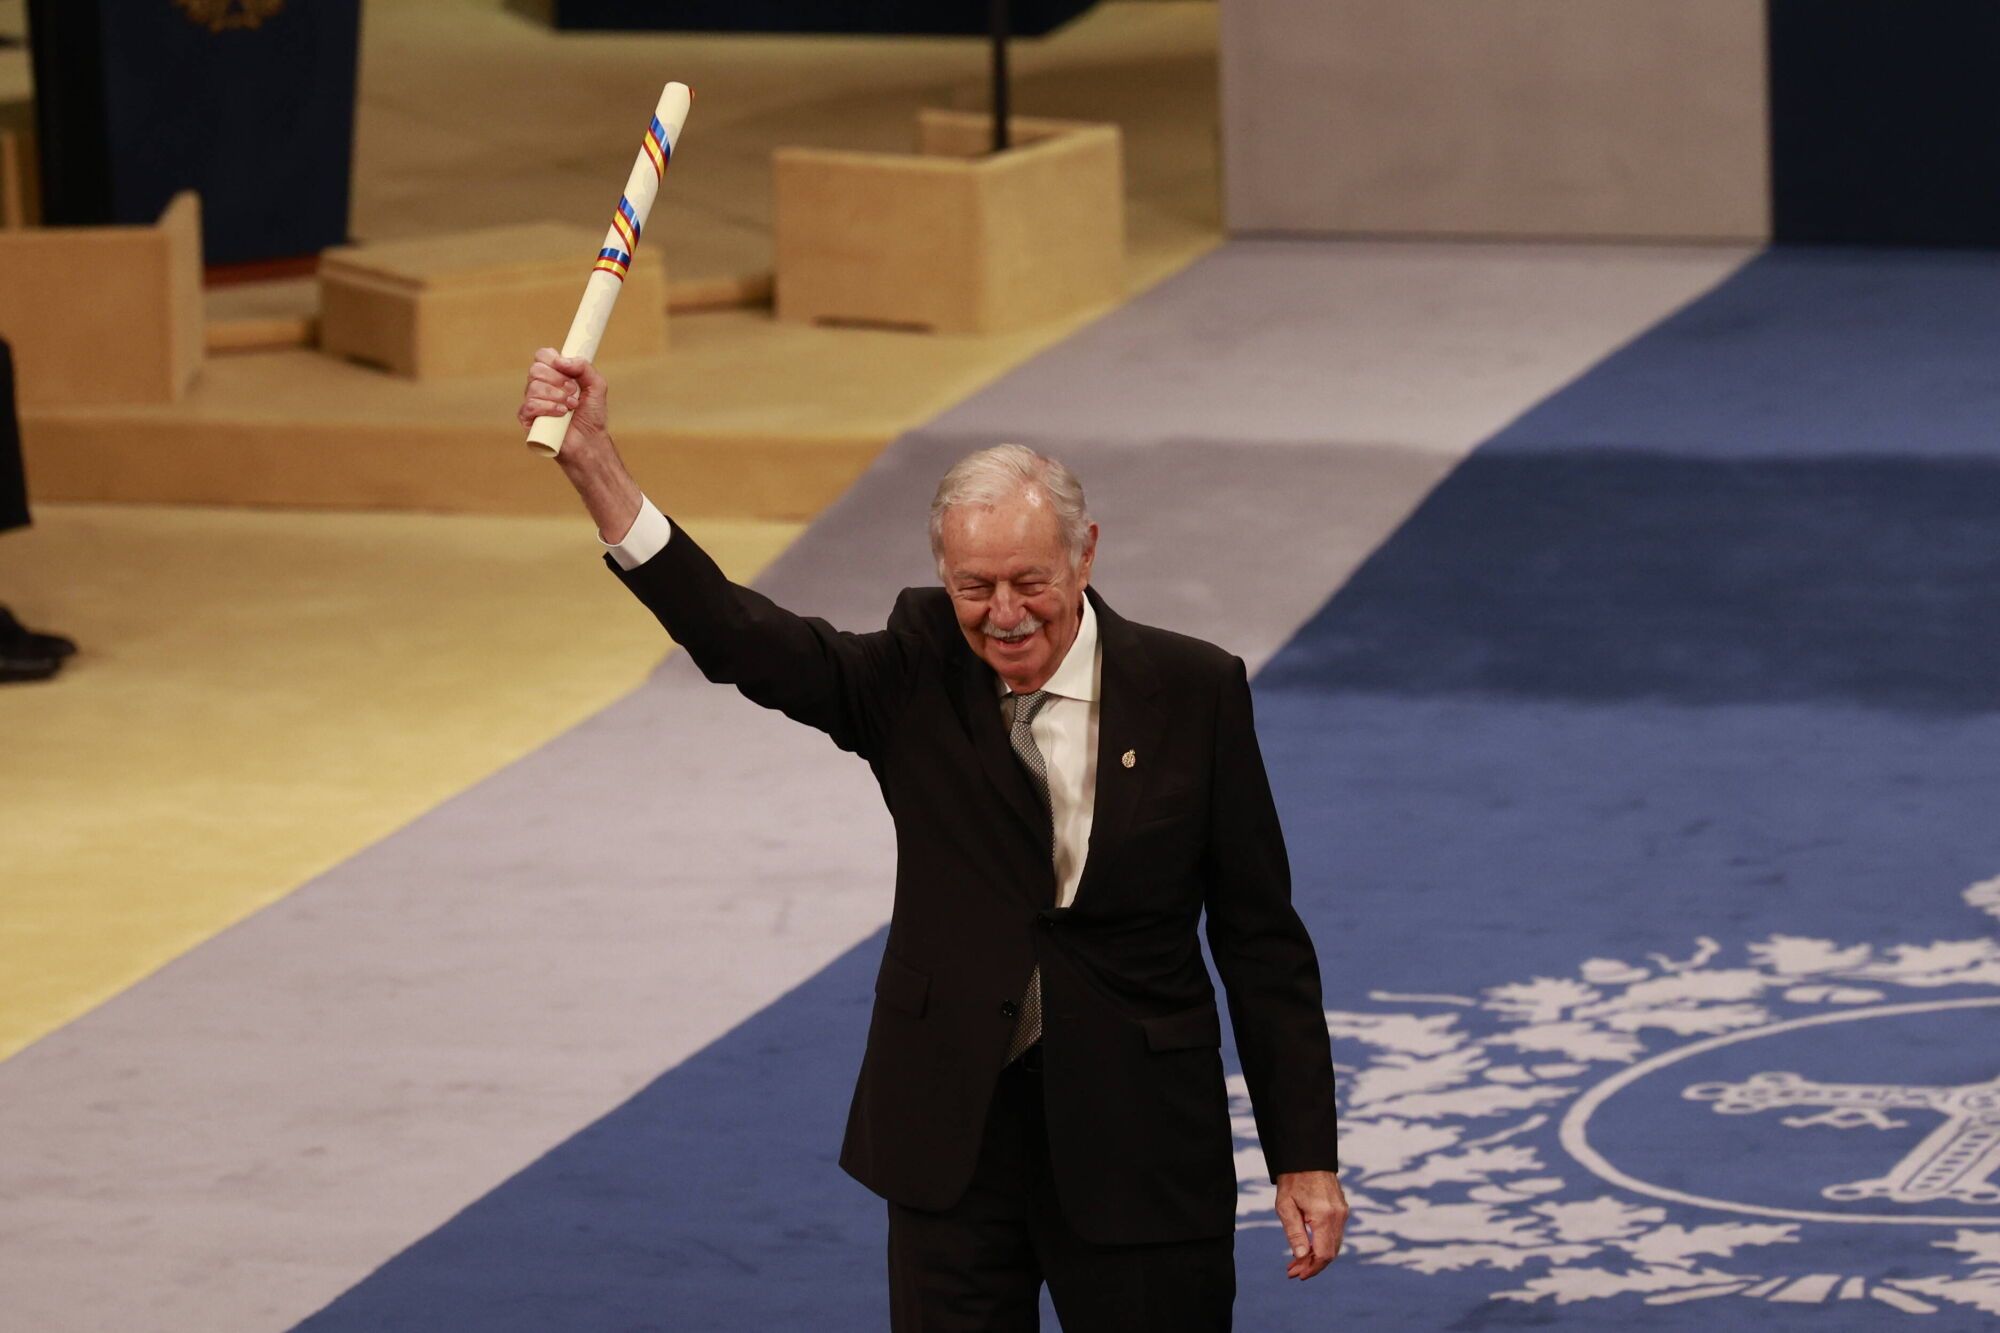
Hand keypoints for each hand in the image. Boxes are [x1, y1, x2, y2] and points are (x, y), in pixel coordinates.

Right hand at [517, 348, 641, 539]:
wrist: (590, 442)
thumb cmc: (592, 416)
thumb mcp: (596, 386)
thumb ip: (584, 367)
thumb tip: (561, 360)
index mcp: (553, 375)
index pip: (542, 356)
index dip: (553, 359)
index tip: (568, 371)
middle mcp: (540, 387)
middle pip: (536, 369)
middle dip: (558, 380)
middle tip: (573, 392)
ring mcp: (532, 403)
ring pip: (533, 386)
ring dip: (556, 396)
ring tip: (571, 407)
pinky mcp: (527, 420)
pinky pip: (529, 405)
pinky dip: (547, 408)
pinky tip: (561, 415)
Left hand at [1274, 1170, 1346, 1280]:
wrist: (1307, 1157)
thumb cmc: (1293, 1180)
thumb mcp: (1286, 1207)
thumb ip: (1294, 1233)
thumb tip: (1301, 1257)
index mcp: (1325, 1216)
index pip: (1324, 1254)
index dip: (1312, 1268)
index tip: (1297, 1275)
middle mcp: (1339, 1216)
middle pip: (1330, 1252)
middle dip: (1312, 1265)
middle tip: (1293, 1271)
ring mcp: (1343, 1212)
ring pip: (1334, 1244)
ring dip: (1317, 1256)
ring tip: (1296, 1262)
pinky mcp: (1343, 1209)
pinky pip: (1335, 1233)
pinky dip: (1323, 1243)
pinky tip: (1307, 1247)